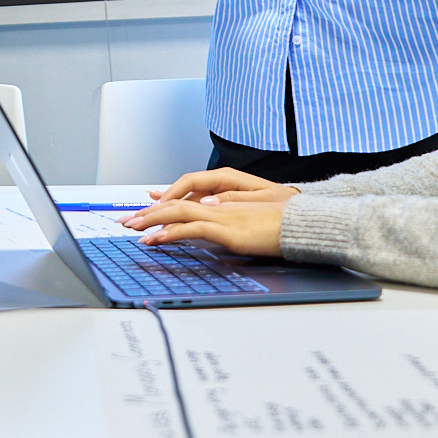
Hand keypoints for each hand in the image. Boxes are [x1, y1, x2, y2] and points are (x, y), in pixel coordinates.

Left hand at [122, 168, 297, 256]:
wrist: (309, 225)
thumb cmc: (289, 224)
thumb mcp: (257, 219)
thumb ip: (233, 214)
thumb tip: (212, 215)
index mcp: (228, 200)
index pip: (189, 198)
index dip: (166, 201)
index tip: (149, 208)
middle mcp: (222, 204)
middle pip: (177, 202)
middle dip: (150, 212)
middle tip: (129, 221)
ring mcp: (224, 216)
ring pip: (179, 212)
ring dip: (153, 220)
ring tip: (133, 229)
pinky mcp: (229, 230)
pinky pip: (192, 228)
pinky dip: (171, 232)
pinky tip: (156, 239)